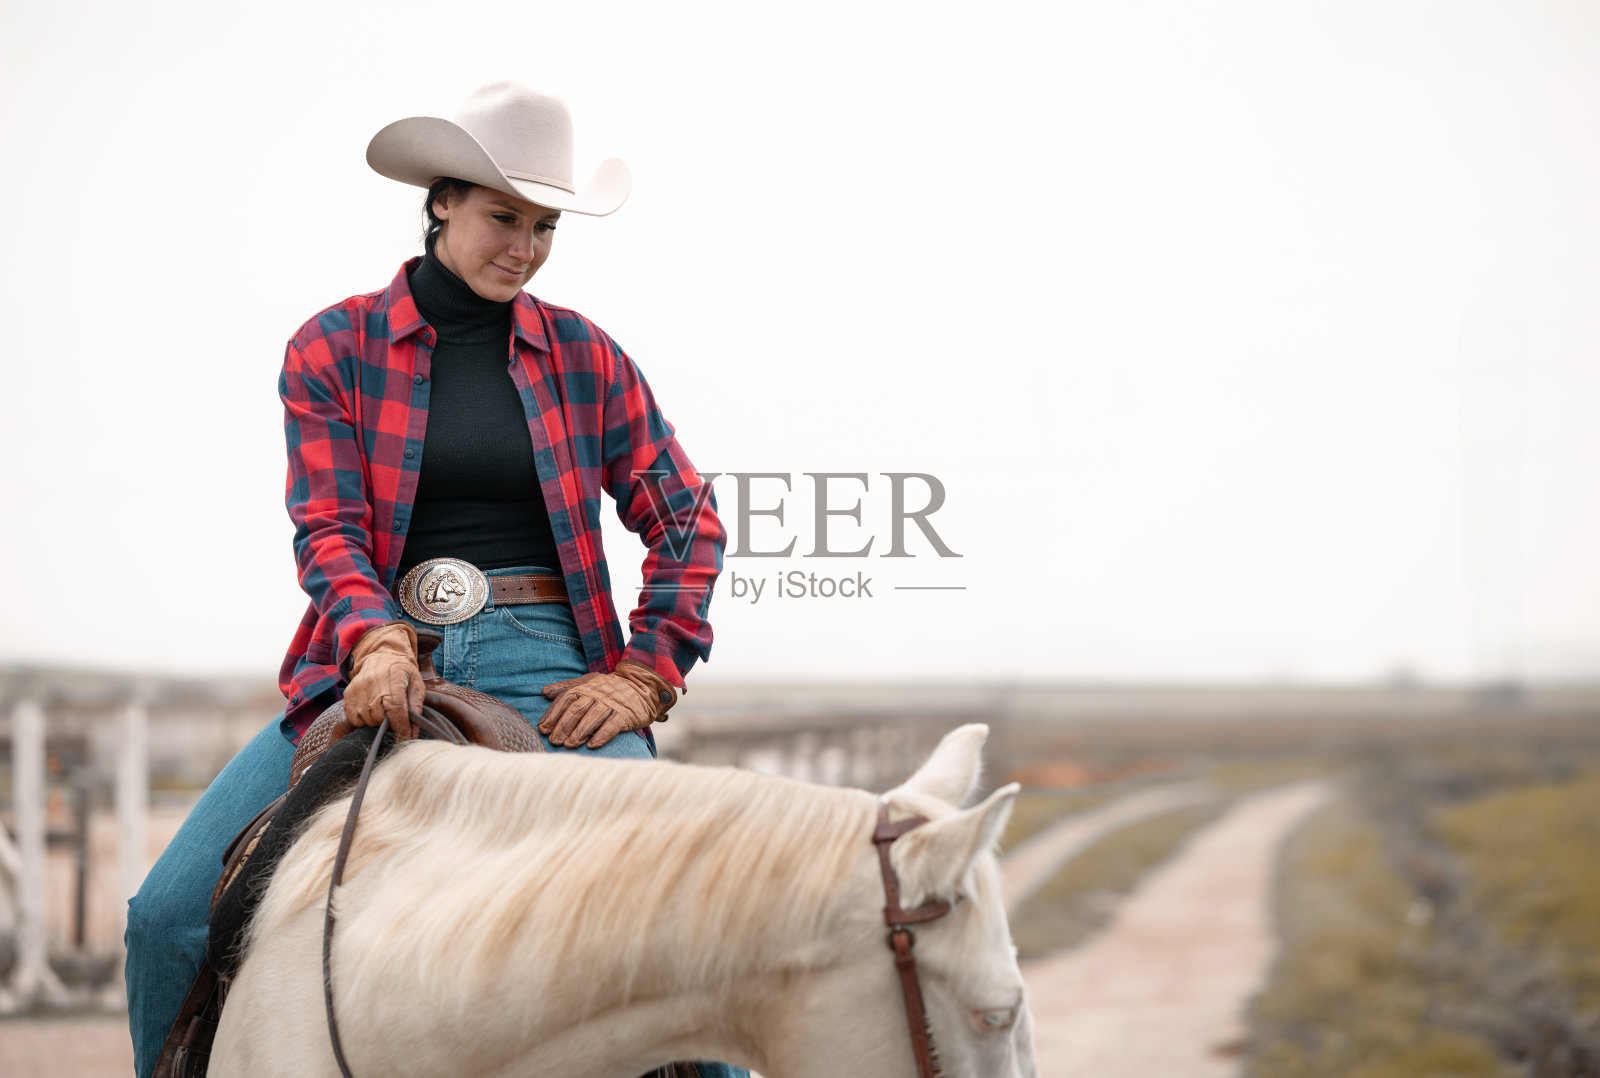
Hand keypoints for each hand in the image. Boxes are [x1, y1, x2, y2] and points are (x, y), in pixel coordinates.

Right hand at [343, 621, 424, 739]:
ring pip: (367, 721)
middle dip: (389, 723)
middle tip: (394, 716)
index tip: (405, 739)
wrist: (380, 656)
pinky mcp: (348, 696)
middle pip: (381, 719)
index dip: (401, 728)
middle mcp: (373, 685)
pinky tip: (371, 710)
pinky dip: (364, 720)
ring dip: (376, 721)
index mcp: (393, 681)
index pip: (396, 710)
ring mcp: (358, 691)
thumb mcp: (416, 684)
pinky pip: (355, 719)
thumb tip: (413, 733)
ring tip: (382, 710)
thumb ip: (416, 707)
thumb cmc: (402, 673)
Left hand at [538, 660, 676, 748]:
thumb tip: (544, 692)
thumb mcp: (588, 682)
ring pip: (593, 717)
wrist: (642, 685)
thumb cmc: (610, 687)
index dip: (553, 714)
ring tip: (569, 745)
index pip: (566, 700)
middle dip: (563, 726)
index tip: (543, 729)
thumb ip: (567, 687)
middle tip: (554, 741)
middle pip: (577, 710)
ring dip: (580, 732)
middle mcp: (598, 694)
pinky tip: (592, 745)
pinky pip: (613, 725)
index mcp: (586, 687)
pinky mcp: (626, 714)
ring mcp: (612, 704)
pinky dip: (602, 735)